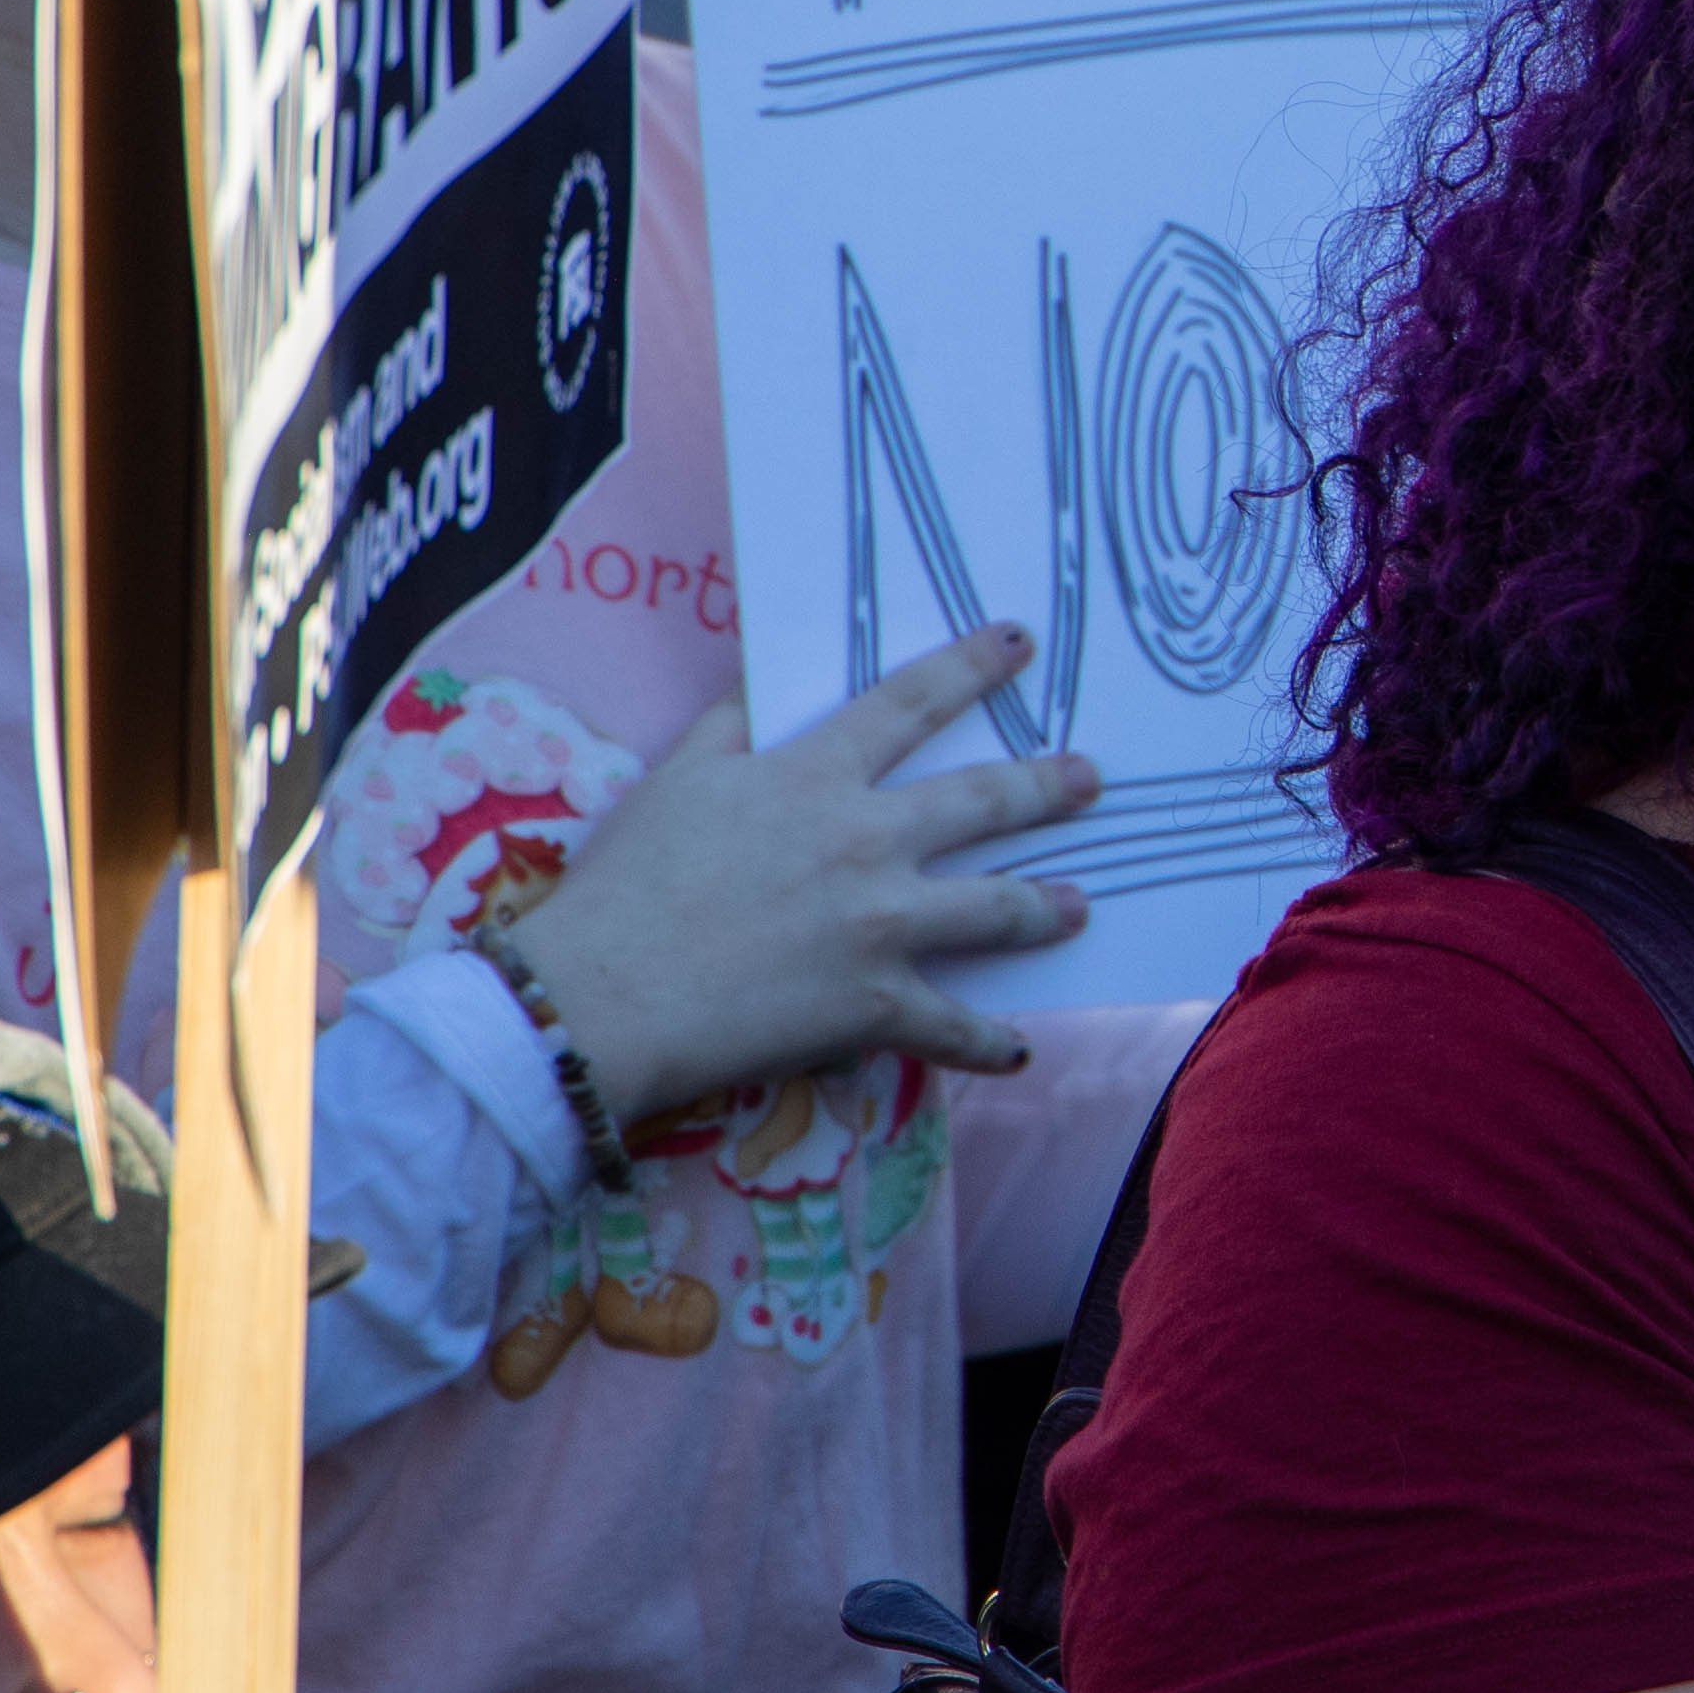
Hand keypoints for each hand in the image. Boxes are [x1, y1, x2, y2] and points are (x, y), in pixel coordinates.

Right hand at [498, 623, 1103, 1114]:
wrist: (602, 994)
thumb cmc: (625, 884)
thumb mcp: (675, 775)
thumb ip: (732, 723)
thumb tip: (763, 673)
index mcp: (815, 777)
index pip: (911, 703)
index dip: (970, 666)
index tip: (1018, 643)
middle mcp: (866, 841)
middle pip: (981, 801)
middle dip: (1044, 786)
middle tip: (1091, 778)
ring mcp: (882, 925)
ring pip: (994, 908)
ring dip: (1044, 907)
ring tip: (1078, 905)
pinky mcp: (877, 1005)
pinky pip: (952, 1027)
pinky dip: (989, 1044)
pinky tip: (1017, 1049)